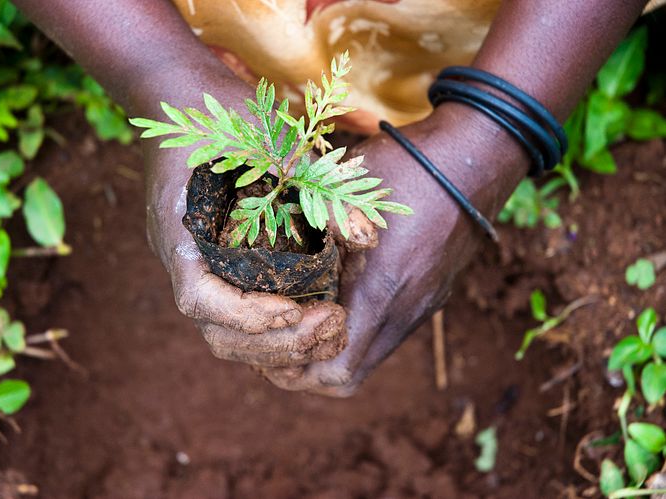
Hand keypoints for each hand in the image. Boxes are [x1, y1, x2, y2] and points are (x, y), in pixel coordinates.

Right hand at [142, 65, 378, 367]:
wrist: (185, 97)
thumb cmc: (222, 114)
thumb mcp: (268, 139)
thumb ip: (315, 186)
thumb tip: (369, 239)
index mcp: (180, 233)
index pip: (199, 300)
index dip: (245, 316)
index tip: (294, 309)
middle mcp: (187, 260)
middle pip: (217, 332)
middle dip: (275, 342)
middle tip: (332, 324)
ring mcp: (201, 266)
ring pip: (230, 334)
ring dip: (281, 344)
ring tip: (333, 328)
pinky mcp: (221, 266)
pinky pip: (243, 314)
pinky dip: (278, 329)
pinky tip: (319, 316)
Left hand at [259, 103, 526, 395]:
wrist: (476, 158)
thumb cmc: (405, 166)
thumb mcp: (343, 191)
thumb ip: (304, 225)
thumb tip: (253, 239)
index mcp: (380, 289)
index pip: (335, 370)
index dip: (293, 371)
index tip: (264, 347)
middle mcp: (404, 310)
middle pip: (347, 378)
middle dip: (304, 371)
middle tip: (272, 341)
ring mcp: (421, 307)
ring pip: (368, 358)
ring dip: (329, 351)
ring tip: (296, 320)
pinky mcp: (430, 296)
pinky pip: (386, 335)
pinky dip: (353, 332)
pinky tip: (333, 300)